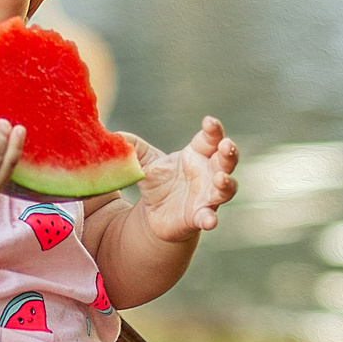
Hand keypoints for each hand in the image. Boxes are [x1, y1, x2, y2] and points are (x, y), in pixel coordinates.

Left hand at [133, 116, 238, 241]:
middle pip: (226, 160)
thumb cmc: (157, 182)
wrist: (154, 214)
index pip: (210, 138)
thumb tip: (113, 135)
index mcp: (197, 154)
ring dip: (227, 183)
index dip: (213, 129)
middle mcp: (208, 173)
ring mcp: (207, 195)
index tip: (209, 122)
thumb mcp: (143, 162)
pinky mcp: (199, 216)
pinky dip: (210, 218)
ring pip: (226, 188)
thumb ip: (131, 148)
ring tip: (221, 178)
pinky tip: (209, 220)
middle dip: (229, 152)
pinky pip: (209, 217)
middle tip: (226, 145)